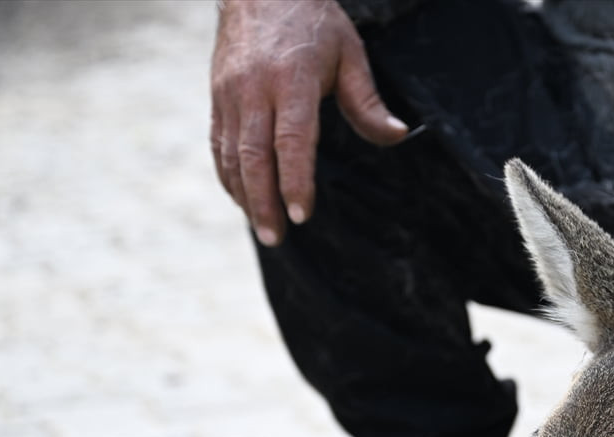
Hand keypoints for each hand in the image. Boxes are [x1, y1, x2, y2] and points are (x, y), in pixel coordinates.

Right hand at [211, 0, 407, 245]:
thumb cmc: (312, 21)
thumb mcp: (349, 52)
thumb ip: (367, 101)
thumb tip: (397, 135)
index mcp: (290, 79)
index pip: (290, 140)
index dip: (294, 180)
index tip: (301, 215)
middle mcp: (254, 89)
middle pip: (254, 157)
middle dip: (264, 202)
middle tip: (277, 237)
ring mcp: (230, 94)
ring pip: (232, 155)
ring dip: (245, 197)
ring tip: (263, 229)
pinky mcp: (216, 97)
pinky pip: (219, 145)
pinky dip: (229, 177)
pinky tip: (243, 200)